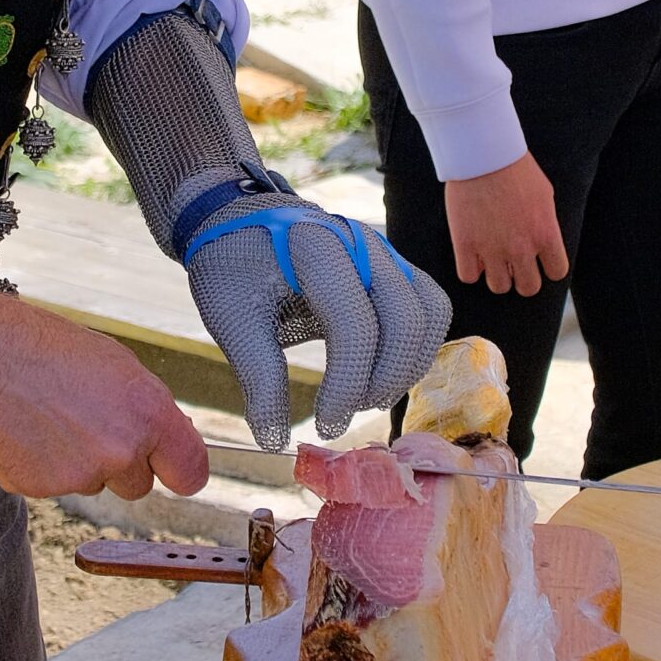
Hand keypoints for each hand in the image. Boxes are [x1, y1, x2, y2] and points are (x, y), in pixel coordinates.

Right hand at [0, 281, 207, 500]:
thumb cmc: (48, 350)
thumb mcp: (118, 366)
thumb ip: (148, 410)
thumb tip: (166, 439)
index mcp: (149, 415)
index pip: (191, 473)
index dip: (180, 472)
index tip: (172, 470)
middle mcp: (121, 451)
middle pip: (138, 485)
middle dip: (120, 466)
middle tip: (88, 426)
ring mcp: (80, 475)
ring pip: (93, 484)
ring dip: (79, 463)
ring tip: (51, 418)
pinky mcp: (41, 489)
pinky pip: (53, 487)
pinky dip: (43, 467)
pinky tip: (29, 431)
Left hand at [182, 196, 451, 449]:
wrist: (239, 220)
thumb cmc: (232, 267)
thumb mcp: (230, 317)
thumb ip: (257, 375)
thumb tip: (274, 440)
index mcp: (317, 249)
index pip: (355, 327)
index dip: (346, 387)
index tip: (325, 426)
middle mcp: (362, 243)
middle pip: (406, 319)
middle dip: (383, 380)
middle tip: (347, 414)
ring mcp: (384, 251)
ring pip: (429, 313)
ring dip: (408, 366)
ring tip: (367, 397)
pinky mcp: (395, 266)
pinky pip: (430, 307)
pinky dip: (417, 348)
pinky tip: (383, 375)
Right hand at [445, 153, 567, 296]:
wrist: (482, 154)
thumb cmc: (515, 168)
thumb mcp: (545, 195)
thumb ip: (546, 224)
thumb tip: (543, 242)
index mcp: (545, 234)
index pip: (557, 272)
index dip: (548, 267)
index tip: (540, 260)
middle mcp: (521, 248)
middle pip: (529, 288)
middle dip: (523, 277)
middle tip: (515, 263)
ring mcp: (491, 249)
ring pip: (499, 287)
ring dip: (497, 275)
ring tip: (492, 259)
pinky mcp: (465, 245)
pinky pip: (468, 277)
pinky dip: (471, 270)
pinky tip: (472, 255)